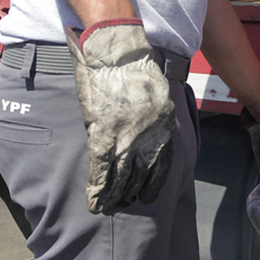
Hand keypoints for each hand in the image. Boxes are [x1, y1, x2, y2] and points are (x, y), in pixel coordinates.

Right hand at [65, 20, 175, 214]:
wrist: (119, 51)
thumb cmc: (134, 68)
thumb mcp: (156, 95)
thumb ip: (152, 118)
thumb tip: (143, 135)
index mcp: (164, 124)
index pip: (162, 163)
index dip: (153, 182)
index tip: (147, 195)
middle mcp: (149, 134)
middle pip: (142, 173)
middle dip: (132, 192)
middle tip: (124, 203)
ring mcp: (126, 134)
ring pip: (121, 176)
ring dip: (114, 195)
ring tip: (107, 207)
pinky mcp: (104, 132)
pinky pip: (102, 167)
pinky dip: (98, 186)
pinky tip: (94, 199)